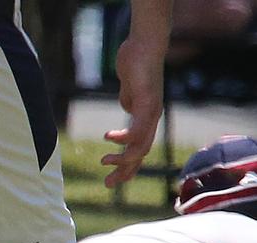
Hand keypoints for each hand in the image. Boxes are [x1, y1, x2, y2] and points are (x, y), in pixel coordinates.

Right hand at [102, 35, 165, 187]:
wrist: (145, 44)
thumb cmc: (136, 62)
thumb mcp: (129, 88)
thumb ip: (129, 101)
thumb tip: (127, 107)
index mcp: (146, 118)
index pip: (139, 149)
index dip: (128, 166)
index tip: (113, 178)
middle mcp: (152, 119)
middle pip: (140, 154)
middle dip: (124, 172)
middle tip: (107, 184)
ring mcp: (152, 112)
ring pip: (141, 146)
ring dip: (124, 159)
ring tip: (105, 162)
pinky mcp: (148, 103)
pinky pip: (138, 128)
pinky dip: (124, 138)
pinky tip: (108, 137)